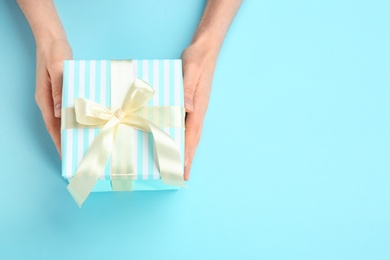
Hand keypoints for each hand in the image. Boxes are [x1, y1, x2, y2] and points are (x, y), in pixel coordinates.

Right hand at [35, 39, 71, 154]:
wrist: (53, 39)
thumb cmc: (55, 53)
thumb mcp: (58, 70)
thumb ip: (59, 90)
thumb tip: (60, 113)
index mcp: (44, 99)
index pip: (52, 126)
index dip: (59, 142)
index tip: (65, 156)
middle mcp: (49, 101)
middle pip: (58, 126)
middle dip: (66, 142)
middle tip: (77, 154)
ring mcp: (55, 97)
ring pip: (63, 119)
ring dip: (71, 131)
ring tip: (82, 143)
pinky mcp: (62, 92)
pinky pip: (69, 109)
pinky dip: (75, 118)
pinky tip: (85, 123)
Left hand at [181, 41, 218, 180]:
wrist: (205, 49)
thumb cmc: (197, 58)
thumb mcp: (191, 69)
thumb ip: (187, 88)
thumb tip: (187, 108)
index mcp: (198, 106)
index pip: (192, 135)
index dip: (187, 153)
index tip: (184, 170)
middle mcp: (198, 111)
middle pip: (193, 139)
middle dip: (187, 158)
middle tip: (181, 177)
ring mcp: (195, 108)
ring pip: (190, 134)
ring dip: (185, 150)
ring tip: (178, 166)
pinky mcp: (191, 103)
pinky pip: (186, 124)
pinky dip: (182, 137)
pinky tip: (176, 141)